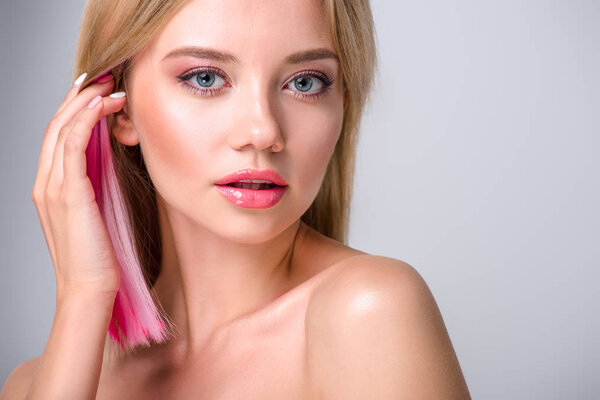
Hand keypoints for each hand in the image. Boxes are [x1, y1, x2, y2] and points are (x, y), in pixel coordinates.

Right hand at [31, 73, 126, 296]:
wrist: (90, 289)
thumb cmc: (100, 256)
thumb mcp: (98, 214)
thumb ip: (99, 187)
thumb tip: (115, 163)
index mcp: (51, 187)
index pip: (59, 135)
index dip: (76, 108)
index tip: (99, 90)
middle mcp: (45, 182)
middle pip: (56, 124)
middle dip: (79, 96)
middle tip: (105, 76)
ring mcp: (52, 186)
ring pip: (61, 128)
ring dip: (85, 101)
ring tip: (110, 84)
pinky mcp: (68, 192)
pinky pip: (72, 144)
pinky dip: (85, 120)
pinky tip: (104, 105)